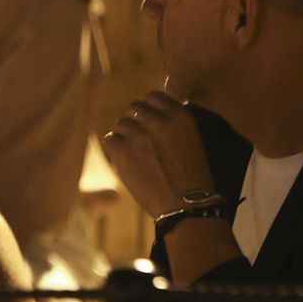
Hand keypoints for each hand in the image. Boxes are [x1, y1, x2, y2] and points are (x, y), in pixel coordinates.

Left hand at [100, 91, 216, 217]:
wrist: (185, 205)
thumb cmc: (192, 177)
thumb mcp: (191, 141)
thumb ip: (172, 124)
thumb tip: (153, 112)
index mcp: (180, 116)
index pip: (153, 96)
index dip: (149, 109)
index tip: (149, 121)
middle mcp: (159, 121)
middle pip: (134, 108)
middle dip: (135, 121)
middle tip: (139, 139)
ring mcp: (139, 136)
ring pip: (121, 123)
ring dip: (125, 136)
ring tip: (134, 153)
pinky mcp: (123, 152)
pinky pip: (110, 139)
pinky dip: (115, 149)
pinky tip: (125, 160)